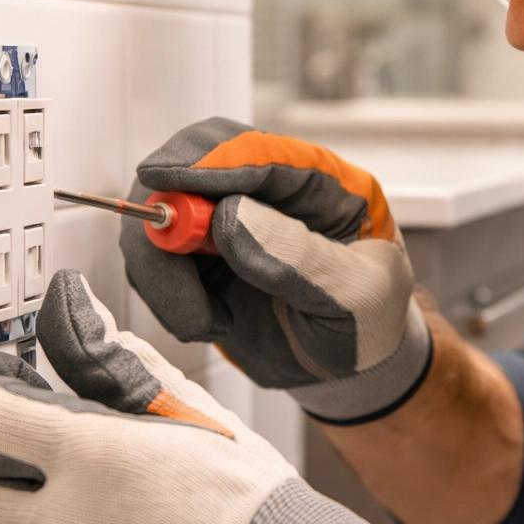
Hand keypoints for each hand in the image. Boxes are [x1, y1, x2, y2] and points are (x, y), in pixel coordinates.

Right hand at [121, 117, 431, 423]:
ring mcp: (228, 225)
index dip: (213, 159)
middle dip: (170, 206)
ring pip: (163, 217)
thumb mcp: (358, 296)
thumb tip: (230, 216)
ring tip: (205, 320)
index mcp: (323, 186)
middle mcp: (268, 194)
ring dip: (164, 267)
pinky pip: (155, 262)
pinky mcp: (198, 261)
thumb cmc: (368, 326)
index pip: (263, 153)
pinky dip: (166, 296)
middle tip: (168, 254)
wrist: (349, 370)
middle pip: (195, 165)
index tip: (168, 178)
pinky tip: (210, 324)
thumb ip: (301, 258)